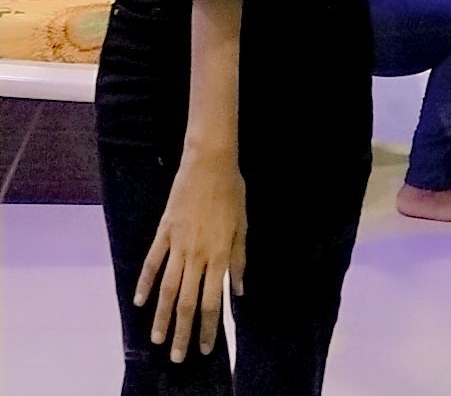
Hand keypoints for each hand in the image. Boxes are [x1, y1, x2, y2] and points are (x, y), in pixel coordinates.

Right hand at [134, 151, 245, 363]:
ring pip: (168, 288)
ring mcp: (178, 243)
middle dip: (183, 331)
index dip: (208, 326)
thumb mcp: (243, 225)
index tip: (205, 348)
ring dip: (162, 316)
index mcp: (219, 254)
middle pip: (187, 301)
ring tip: (158, 339)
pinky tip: (140, 301)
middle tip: (177, 356)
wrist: (209, 162)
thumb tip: (239, 291)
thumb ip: (238, 259)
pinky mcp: (164, 230)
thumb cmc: (231, 191)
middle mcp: (197, 254)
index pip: (212, 300)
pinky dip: (146, 283)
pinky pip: (153, 261)